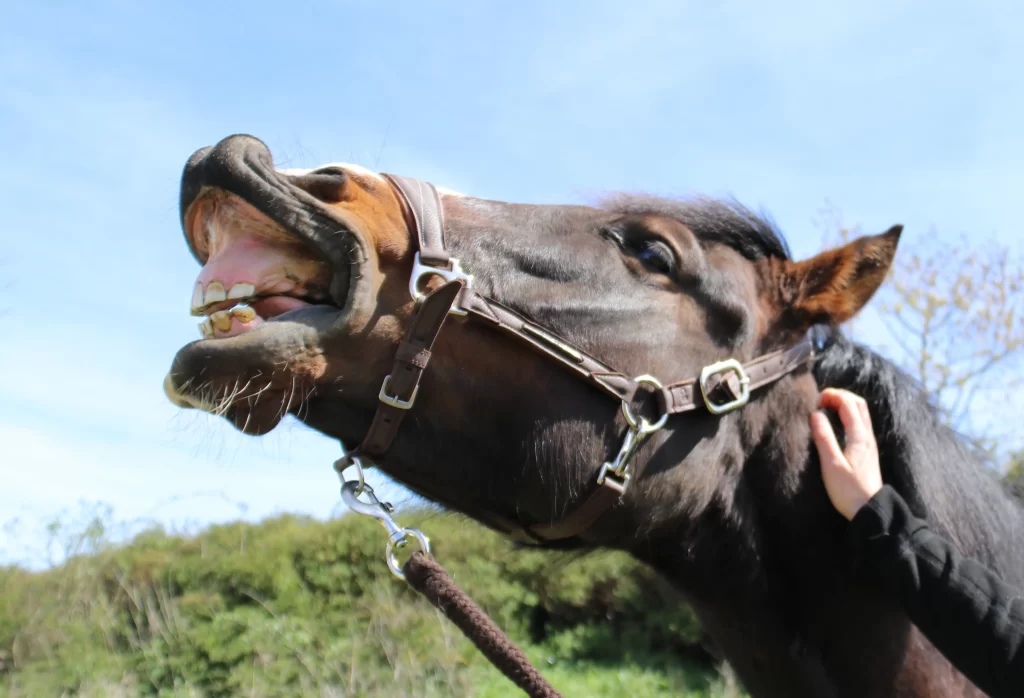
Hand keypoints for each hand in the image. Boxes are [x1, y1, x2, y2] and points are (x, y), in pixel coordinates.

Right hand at [809, 388, 882, 519]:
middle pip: (858, 404)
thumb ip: (824, 438)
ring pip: (861, 413)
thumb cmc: (849, 491)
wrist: (869, 510)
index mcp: (859, 437)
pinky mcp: (867, 451)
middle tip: (821, 400)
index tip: (815, 400)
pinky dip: (848, 415)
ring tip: (827, 407)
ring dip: (844, 404)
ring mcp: (869, 443)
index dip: (832, 396)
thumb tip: (815, 414)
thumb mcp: (832, 465)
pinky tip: (837, 423)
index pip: (849, 404)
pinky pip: (860, 423)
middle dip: (840, 396)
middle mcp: (867, 436)